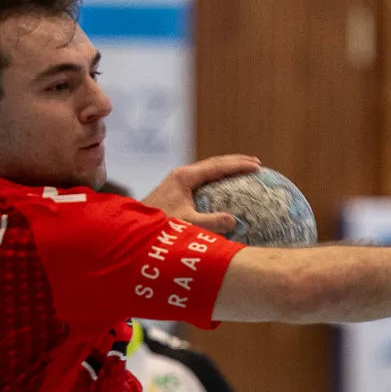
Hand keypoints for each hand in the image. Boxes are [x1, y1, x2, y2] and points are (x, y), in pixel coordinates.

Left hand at [143, 154, 261, 234]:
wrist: (132, 229)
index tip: (257, 166)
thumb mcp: (187, 225)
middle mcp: (181, 175)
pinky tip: (225, 190)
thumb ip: (210, 222)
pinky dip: (217, 181)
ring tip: (244, 172)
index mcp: (184, 177)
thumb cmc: (158, 227)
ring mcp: (177, 182)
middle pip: (214, 163)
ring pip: (207, 170)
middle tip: (257, 163)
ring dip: (226, 170)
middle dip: (235, 162)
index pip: (217, 166)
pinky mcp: (175, 192)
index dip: (239, 165)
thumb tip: (234, 221)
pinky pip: (202, 182)